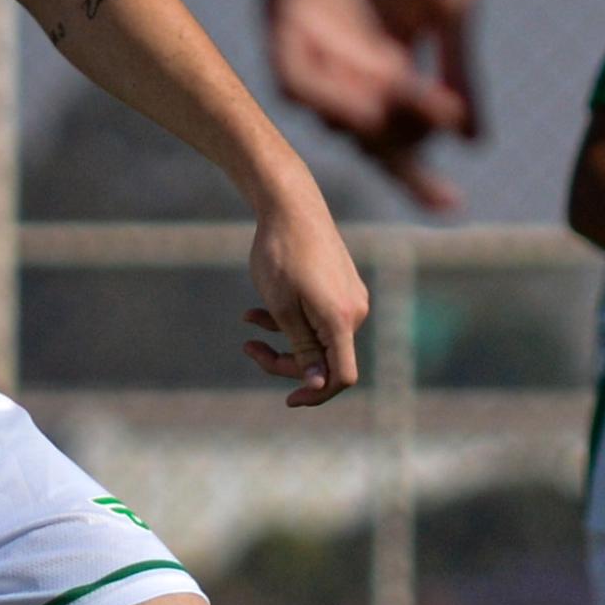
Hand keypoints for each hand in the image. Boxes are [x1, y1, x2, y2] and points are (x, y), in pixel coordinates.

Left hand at [241, 184, 368, 408]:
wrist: (291, 205)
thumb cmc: (281, 255)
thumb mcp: (283, 308)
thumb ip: (302, 349)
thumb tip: (318, 385)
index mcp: (342, 321)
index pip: (341, 377)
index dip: (316, 394)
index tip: (288, 399)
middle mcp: (355, 312)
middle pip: (325, 359)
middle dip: (285, 361)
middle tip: (248, 348)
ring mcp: (351, 298)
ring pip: (319, 337)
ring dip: (284, 338)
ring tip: (249, 321)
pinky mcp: (342, 286)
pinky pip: (320, 317)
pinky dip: (292, 320)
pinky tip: (258, 310)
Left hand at [264, 0, 481, 207]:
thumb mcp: (453, 10)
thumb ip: (460, 75)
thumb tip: (474, 143)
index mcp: (390, 61)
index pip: (400, 134)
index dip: (421, 171)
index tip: (451, 207)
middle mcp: (346, 61)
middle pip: (364, 135)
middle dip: (400, 159)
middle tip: (433, 172)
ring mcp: (312, 40)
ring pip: (329, 114)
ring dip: (368, 123)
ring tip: (404, 109)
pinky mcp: (281, 14)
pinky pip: (294, 75)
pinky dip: (327, 95)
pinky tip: (363, 99)